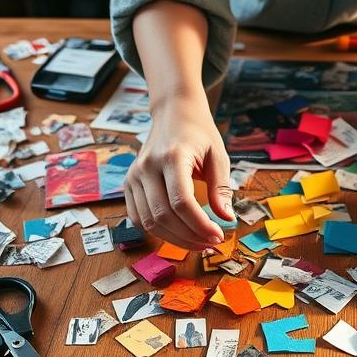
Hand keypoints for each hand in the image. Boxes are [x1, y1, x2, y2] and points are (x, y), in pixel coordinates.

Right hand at [124, 90, 233, 250]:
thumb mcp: (218, 156)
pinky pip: (138, 217)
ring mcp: (134, 175)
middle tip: (210, 242)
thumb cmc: (199, 134)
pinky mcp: (128, 183)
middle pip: (164, 215)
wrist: (173, 113)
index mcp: (173, 156)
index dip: (200, 225)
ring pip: (149, 221)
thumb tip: (227, 219)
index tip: (218, 236)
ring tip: (197, 241)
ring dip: (174, 238)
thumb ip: (221, 188)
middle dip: (189, 236)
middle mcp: (148, 166)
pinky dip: (157, 231)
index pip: (182, 202)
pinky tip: (177, 232)